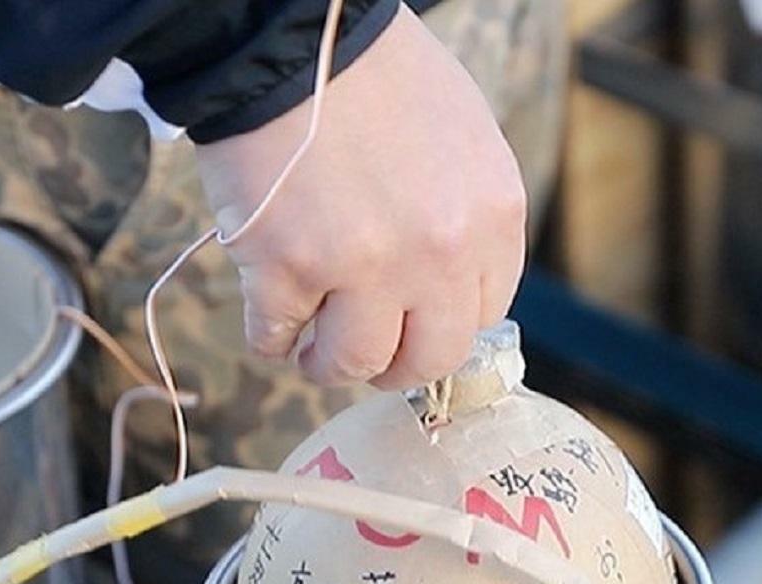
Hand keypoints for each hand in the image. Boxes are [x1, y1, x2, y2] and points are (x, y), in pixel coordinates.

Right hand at [195, 4, 526, 388]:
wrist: (293, 36)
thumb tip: (446, 290)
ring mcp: (363, 267)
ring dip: (328, 366)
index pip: (483, 316)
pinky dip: (270, 339)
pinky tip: (271, 325)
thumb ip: (467, 218)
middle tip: (366, 358)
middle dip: (394, 368)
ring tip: (310, 353)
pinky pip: (275, 337)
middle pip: (428, 359)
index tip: (414, 330)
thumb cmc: (376, 76)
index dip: (441, 329)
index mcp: (491, 218)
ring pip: (353, 362)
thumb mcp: (463, 140)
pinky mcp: (288, 269)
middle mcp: (438, 253)